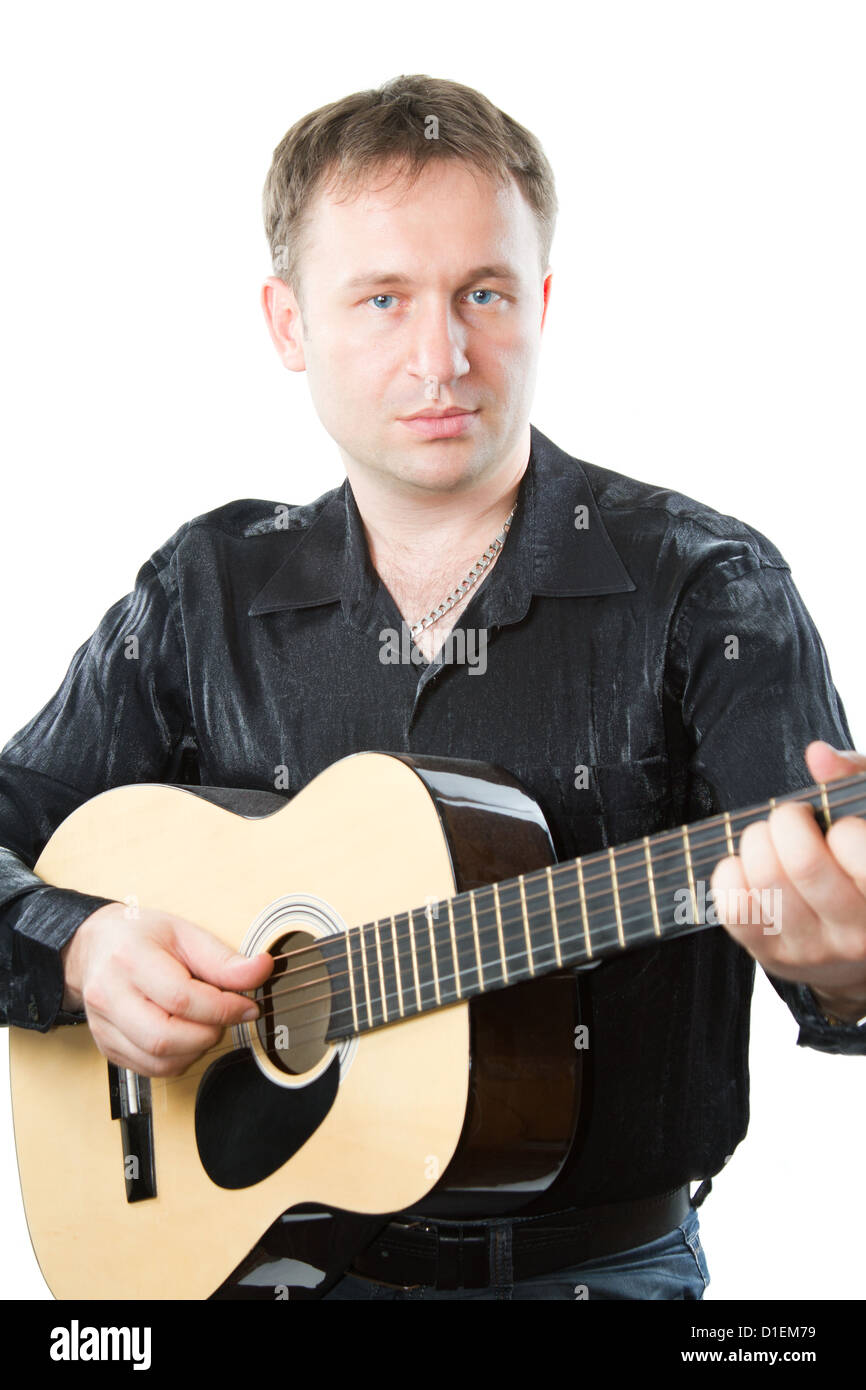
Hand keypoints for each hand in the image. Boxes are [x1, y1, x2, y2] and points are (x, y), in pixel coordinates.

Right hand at [60, 902, 273, 1074]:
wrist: (94, 947)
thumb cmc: (140, 937)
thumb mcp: (185, 934)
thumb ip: (223, 959)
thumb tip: (261, 970)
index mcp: (130, 959)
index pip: (181, 998)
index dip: (223, 1008)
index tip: (248, 1006)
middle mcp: (109, 995)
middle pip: (165, 1037)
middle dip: (209, 1033)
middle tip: (225, 1017)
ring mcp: (104, 1025)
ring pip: (158, 1061)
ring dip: (196, 1050)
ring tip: (206, 1024)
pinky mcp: (107, 1046)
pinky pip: (149, 1070)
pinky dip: (179, 1060)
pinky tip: (187, 1037)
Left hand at [710, 741, 865, 1022]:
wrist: (857, 948)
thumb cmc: (863, 867)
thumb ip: (854, 780)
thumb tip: (818, 755)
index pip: (855, 847)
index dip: (842, 826)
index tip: (839, 825)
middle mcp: (857, 931)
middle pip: (803, 863)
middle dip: (787, 823)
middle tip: (792, 819)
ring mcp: (813, 949)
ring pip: (766, 883)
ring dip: (757, 844)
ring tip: (770, 840)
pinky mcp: (773, 956)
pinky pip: (735, 908)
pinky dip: (731, 875)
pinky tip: (747, 866)